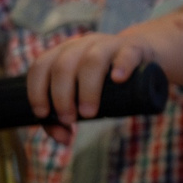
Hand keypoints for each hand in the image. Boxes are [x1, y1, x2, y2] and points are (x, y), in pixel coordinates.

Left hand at [25, 30, 165, 129]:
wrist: (146, 57)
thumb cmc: (108, 82)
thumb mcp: (85, 96)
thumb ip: (67, 117)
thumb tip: (63, 138)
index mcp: (65, 53)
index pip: (41, 66)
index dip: (36, 90)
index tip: (43, 113)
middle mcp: (84, 45)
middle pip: (63, 65)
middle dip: (61, 96)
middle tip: (69, 119)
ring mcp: (110, 44)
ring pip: (92, 60)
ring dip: (86, 89)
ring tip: (89, 114)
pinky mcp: (135, 48)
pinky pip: (127, 53)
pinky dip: (121, 65)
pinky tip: (119, 79)